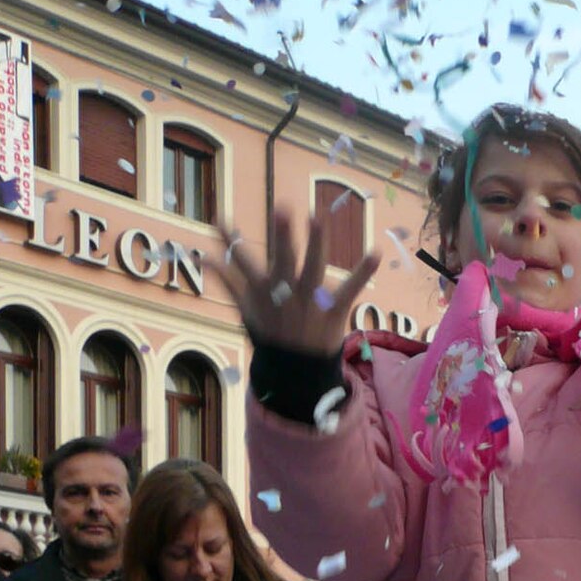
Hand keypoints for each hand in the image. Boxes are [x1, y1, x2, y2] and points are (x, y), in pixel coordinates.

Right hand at [212, 212, 380, 354]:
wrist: (297, 372)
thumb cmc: (271, 334)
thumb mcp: (247, 310)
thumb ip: (229, 282)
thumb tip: (205, 258)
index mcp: (266, 293)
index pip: (245, 264)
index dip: (231, 244)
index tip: (219, 219)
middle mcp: (288, 295)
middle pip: (284, 262)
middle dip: (283, 236)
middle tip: (281, 209)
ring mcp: (312, 302)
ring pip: (313, 268)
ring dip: (315, 243)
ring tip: (315, 217)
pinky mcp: (335, 309)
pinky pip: (351, 288)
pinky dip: (363, 271)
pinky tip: (375, 252)